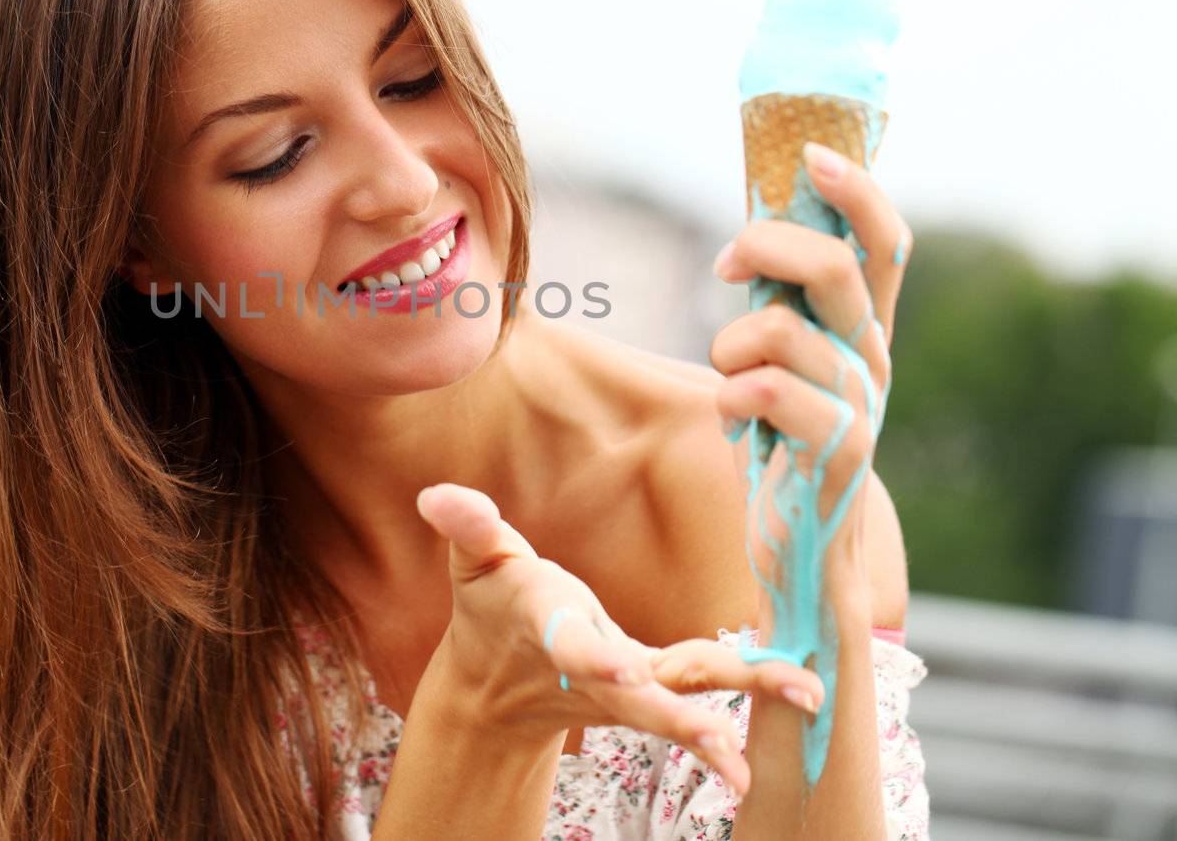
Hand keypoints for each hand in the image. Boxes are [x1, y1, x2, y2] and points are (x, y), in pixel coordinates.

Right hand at [413, 482, 825, 797]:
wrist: (495, 687)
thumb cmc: (491, 604)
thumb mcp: (475, 561)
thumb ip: (469, 527)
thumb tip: (437, 496)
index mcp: (549, 628)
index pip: (571, 644)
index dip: (593, 656)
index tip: (623, 669)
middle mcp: (593, 667)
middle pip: (641, 694)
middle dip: (683, 717)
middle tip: (729, 743)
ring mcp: (625, 686)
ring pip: (681, 700)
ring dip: (739, 708)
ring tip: (802, 703)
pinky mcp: (650, 689)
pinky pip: (699, 699)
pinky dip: (740, 710)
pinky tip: (793, 713)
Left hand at [709, 140, 912, 534]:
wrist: (804, 556)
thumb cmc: (781, 451)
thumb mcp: (781, 365)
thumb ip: (779, 306)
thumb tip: (750, 234)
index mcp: (864, 332)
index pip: (886, 244)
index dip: (857, 191)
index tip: (810, 154)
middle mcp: (874, 360)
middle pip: (834, 266)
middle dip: (766, 245)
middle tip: (726, 262)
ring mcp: (862, 404)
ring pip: (776, 329)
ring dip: (730, 349)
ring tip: (733, 388)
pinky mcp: (839, 449)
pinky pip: (761, 388)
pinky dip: (730, 398)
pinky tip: (738, 426)